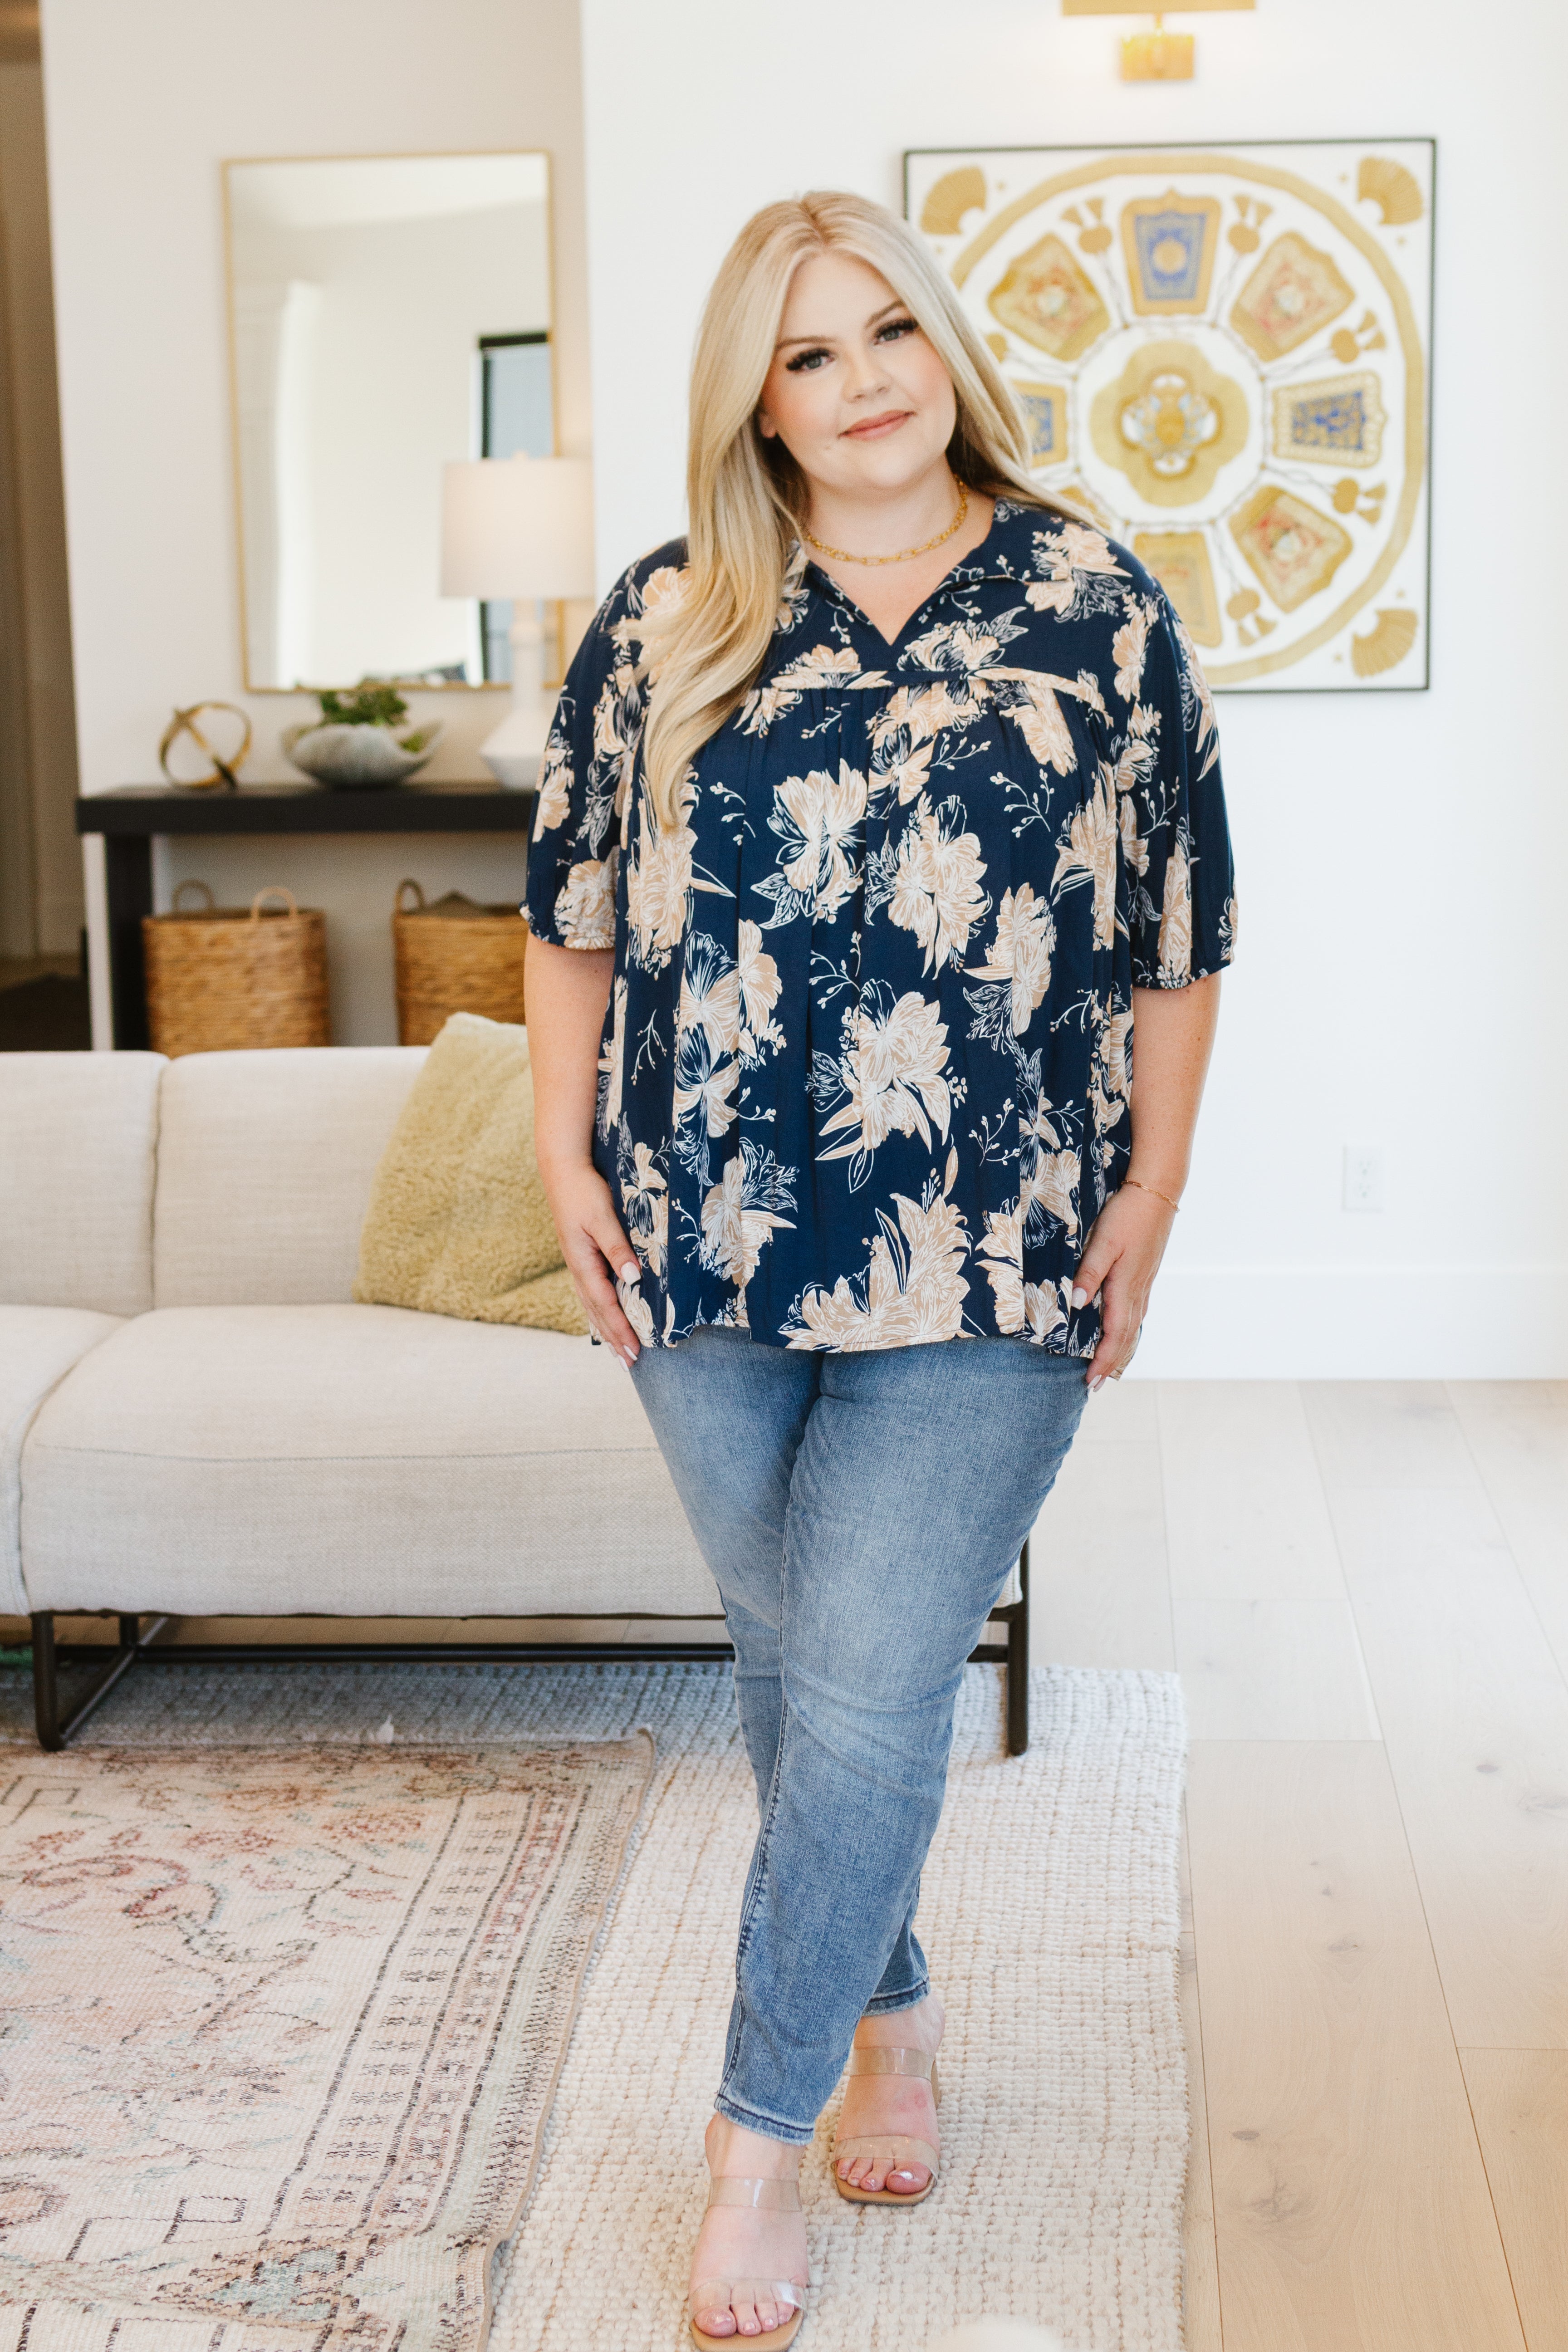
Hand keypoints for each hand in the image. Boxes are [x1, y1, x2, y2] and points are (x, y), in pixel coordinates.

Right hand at [541, 1160, 643, 1365]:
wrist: (562, 1170)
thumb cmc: (583, 1192)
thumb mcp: (602, 1218)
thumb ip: (617, 1249)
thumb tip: (633, 1280)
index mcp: (582, 1263)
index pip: (606, 1305)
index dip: (621, 1330)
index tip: (636, 1352)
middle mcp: (578, 1268)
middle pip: (597, 1313)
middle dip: (614, 1339)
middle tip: (630, 1364)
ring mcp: (577, 1263)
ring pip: (592, 1305)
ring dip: (605, 1329)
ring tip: (617, 1351)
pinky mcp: (580, 1256)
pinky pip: (589, 1293)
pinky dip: (598, 1311)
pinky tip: (603, 1318)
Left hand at [1072, 1181, 1176, 1390]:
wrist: (1157, 1192)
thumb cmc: (1127, 1215)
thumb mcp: (1103, 1242)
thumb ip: (1089, 1274)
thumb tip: (1076, 1306)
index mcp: (1125, 1287)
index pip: (1114, 1335)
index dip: (1103, 1360)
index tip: (1091, 1381)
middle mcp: (1137, 1291)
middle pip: (1126, 1337)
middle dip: (1110, 1363)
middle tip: (1095, 1385)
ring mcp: (1144, 1283)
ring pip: (1133, 1326)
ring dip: (1120, 1349)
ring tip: (1108, 1366)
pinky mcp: (1145, 1274)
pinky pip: (1136, 1312)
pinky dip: (1127, 1330)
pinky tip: (1122, 1331)